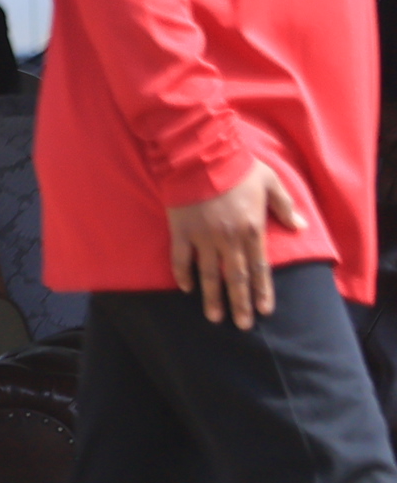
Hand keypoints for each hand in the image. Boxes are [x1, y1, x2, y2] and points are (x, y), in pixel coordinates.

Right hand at [170, 162, 305, 329]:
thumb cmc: (238, 168)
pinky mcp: (181, 231)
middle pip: (236, 278)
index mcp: (252, 230)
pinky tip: (186, 289)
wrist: (201, 157)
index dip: (262, 291)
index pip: (260, 268)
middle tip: (242, 325)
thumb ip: (285, 207)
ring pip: (209, 274)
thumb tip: (300, 226)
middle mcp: (229, 239)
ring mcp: (203, 237)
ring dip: (213, 298)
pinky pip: (181, 258)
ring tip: (214, 318)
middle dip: (240, 304)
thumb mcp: (271, 183)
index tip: (264, 311)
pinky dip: (183, 274)